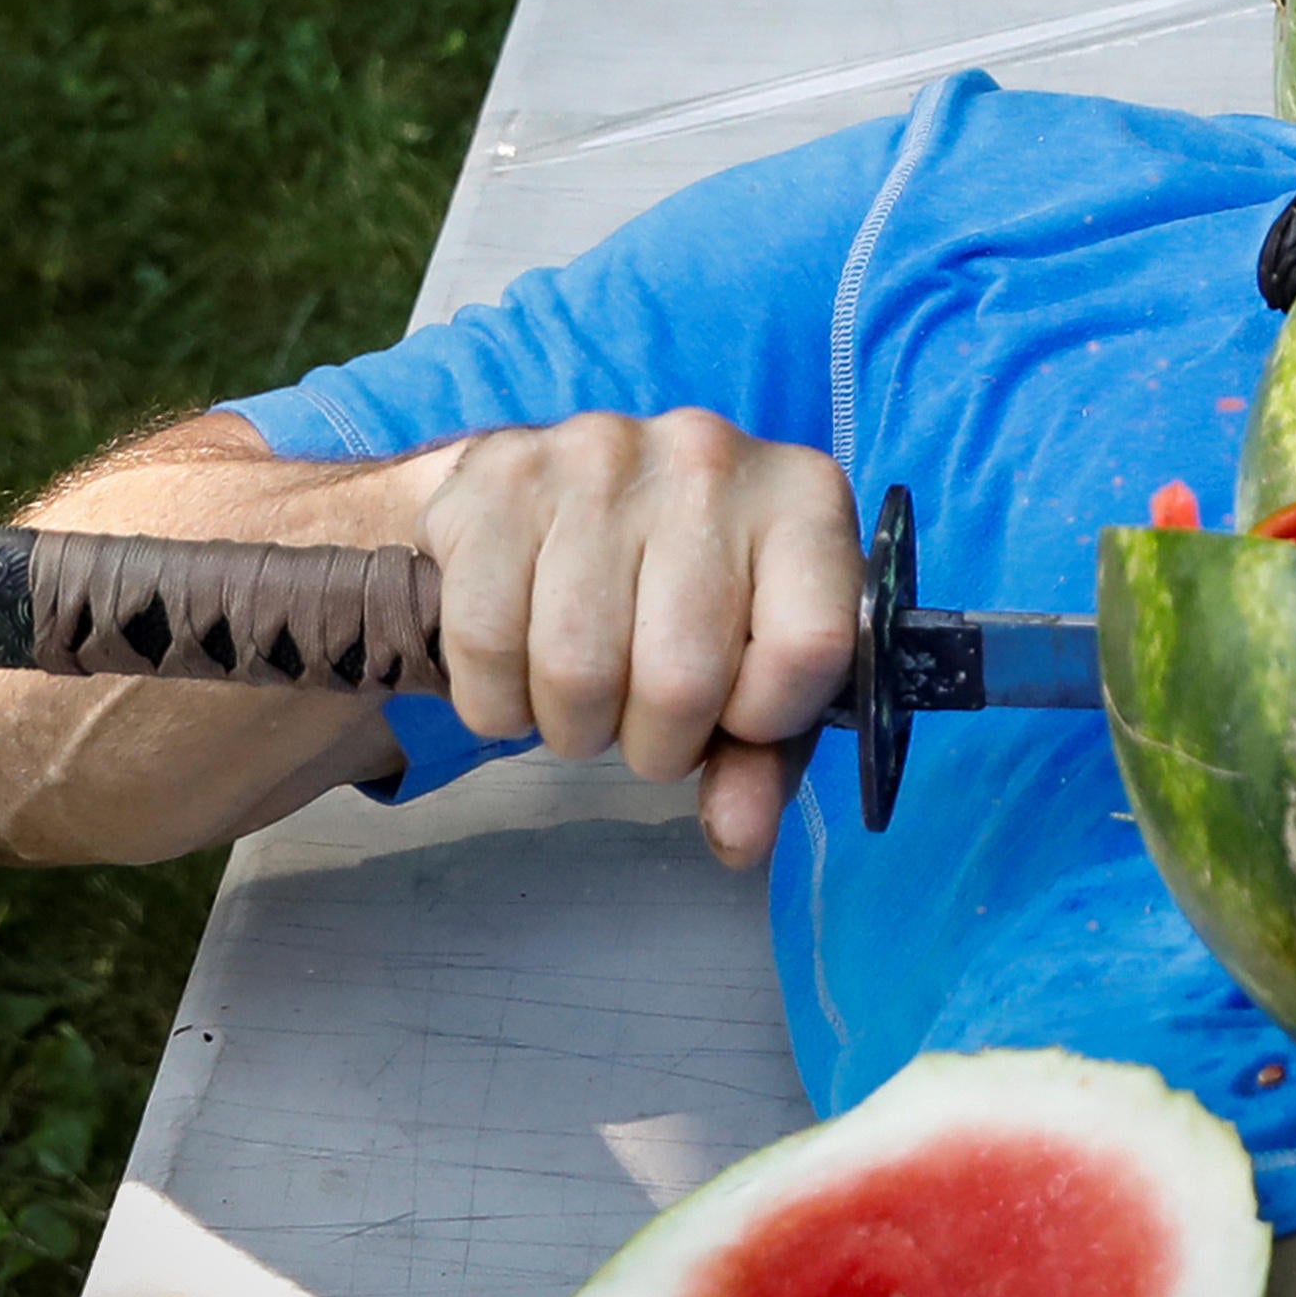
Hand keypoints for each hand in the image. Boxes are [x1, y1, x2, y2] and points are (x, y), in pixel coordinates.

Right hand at [413, 409, 861, 868]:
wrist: (560, 496)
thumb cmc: (687, 595)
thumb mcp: (755, 670)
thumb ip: (764, 760)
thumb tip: (737, 841)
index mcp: (807, 499)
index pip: (810, 649)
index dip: (766, 718)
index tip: (740, 715)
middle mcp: (709, 458)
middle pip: (682, 678)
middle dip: (657, 742)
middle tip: (648, 720)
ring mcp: (599, 455)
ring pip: (577, 670)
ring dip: (576, 726)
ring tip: (591, 693)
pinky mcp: (500, 475)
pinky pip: (485, 643)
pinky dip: (497, 699)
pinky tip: (523, 670)